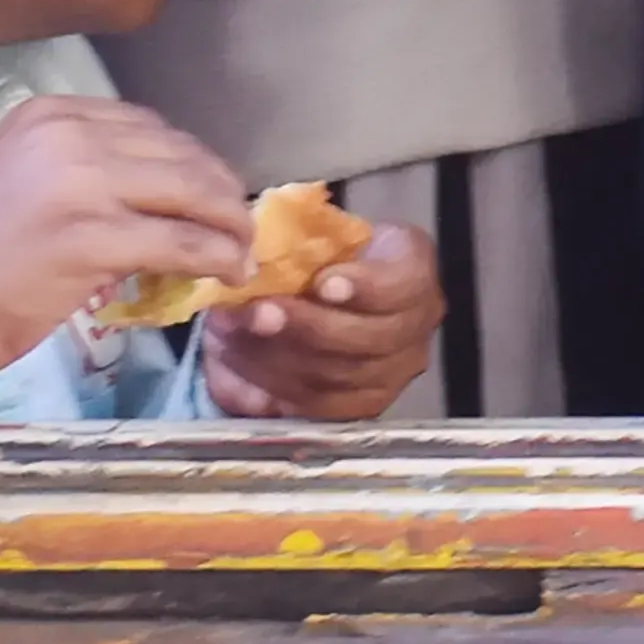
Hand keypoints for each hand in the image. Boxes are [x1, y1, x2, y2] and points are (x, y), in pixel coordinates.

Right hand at [0, 95, 251, 411]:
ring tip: (241, 252)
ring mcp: (82, 184)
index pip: (148, 127)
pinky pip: (181, 242)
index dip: (192, 161)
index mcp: (48, 117)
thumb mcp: (11, 184)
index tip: (211, 190)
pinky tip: (226, 273)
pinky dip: (215, 257)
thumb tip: (144, 193)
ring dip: (228, 225)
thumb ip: (74, 174)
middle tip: (239, 224)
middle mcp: (68, 136)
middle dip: (219, 190)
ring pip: (190, 194)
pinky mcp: (92, 238)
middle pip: (178, 155)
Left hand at [200, 223, 445, 422]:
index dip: (364, 287)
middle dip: (305, 327)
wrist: (328, 294)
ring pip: (333, 379)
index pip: (400, 284)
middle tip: (256, 312)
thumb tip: (263, 246)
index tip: (322, 282)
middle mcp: (414, 334)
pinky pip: (309, 410)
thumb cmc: (322, 255)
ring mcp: (389, 379)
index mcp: (414, 275)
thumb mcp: (322, 233)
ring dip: (273, 358)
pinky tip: (232, 368)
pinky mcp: (354, 411)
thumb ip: (305, 239)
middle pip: (366, 340)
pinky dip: (264, 391)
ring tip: (228, 335)